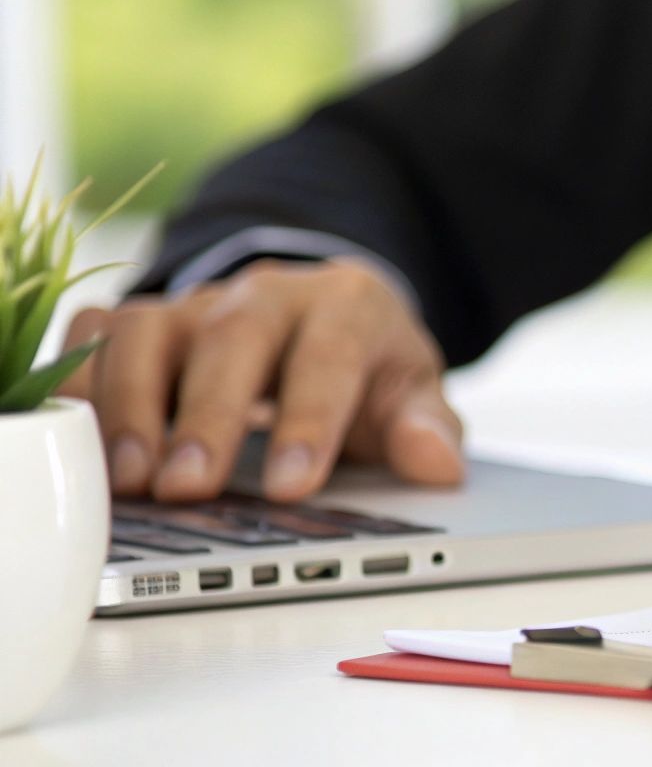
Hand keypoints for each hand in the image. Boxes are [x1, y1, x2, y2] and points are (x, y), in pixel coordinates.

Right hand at [57, 258, 463, 502]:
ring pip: (151, 332)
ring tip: (135, 479)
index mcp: (347, 305)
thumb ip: (427, 425)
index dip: (309, 420)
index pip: (330, 356)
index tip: (292, 487)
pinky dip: (82, 382)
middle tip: (191, 488)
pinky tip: (82, 439)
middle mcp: (266, 294)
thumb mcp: (410, 390)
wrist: (323, 315)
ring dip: (134, 406)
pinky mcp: (143, 320)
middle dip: (210, 416)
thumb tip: (438, 460)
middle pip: (233, 339)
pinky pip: (97, 335)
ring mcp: (197, 303)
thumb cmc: (364, 365)